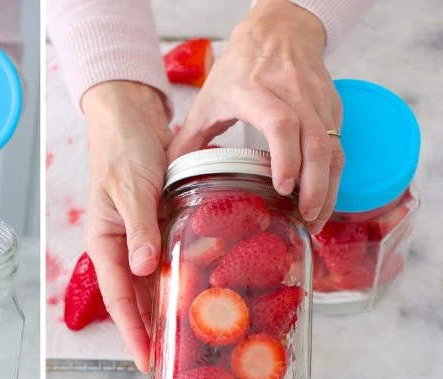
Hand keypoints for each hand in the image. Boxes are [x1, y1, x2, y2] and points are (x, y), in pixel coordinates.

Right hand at [82, 81, 172, 371]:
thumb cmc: (122, 150)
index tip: (145, 362)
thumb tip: (143, 269)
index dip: (132, 331)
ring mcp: (143, 240)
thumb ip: (139, 227)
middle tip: (174, 363)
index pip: (118, 298)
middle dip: (152, 332)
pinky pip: (172, 263)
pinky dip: (184, 280)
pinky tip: (203, 296)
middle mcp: (124, 248)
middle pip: (136, 300)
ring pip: (155, 286)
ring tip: (189, 341)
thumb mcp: (130, 187)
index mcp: (106, 243)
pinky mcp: (161, 229)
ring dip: (170, 310)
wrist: (131, 119)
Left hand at [168, 0, 343, 232]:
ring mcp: (317, 100)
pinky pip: (339, 144)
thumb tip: (168, 175)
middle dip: (315, 184)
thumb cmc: (240, 66)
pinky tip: (322, 198)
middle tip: (307, 218)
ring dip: (329, 186)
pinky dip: (334, 175)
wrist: (280, 30)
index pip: (280, 123)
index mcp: (255, 91)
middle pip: (314, 141)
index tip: (282, 187)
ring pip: (332, 145)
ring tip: (316, 219)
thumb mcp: (208, 99)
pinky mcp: (333, 106)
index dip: (285, 156)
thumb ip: (188, 139)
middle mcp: (291, 93)